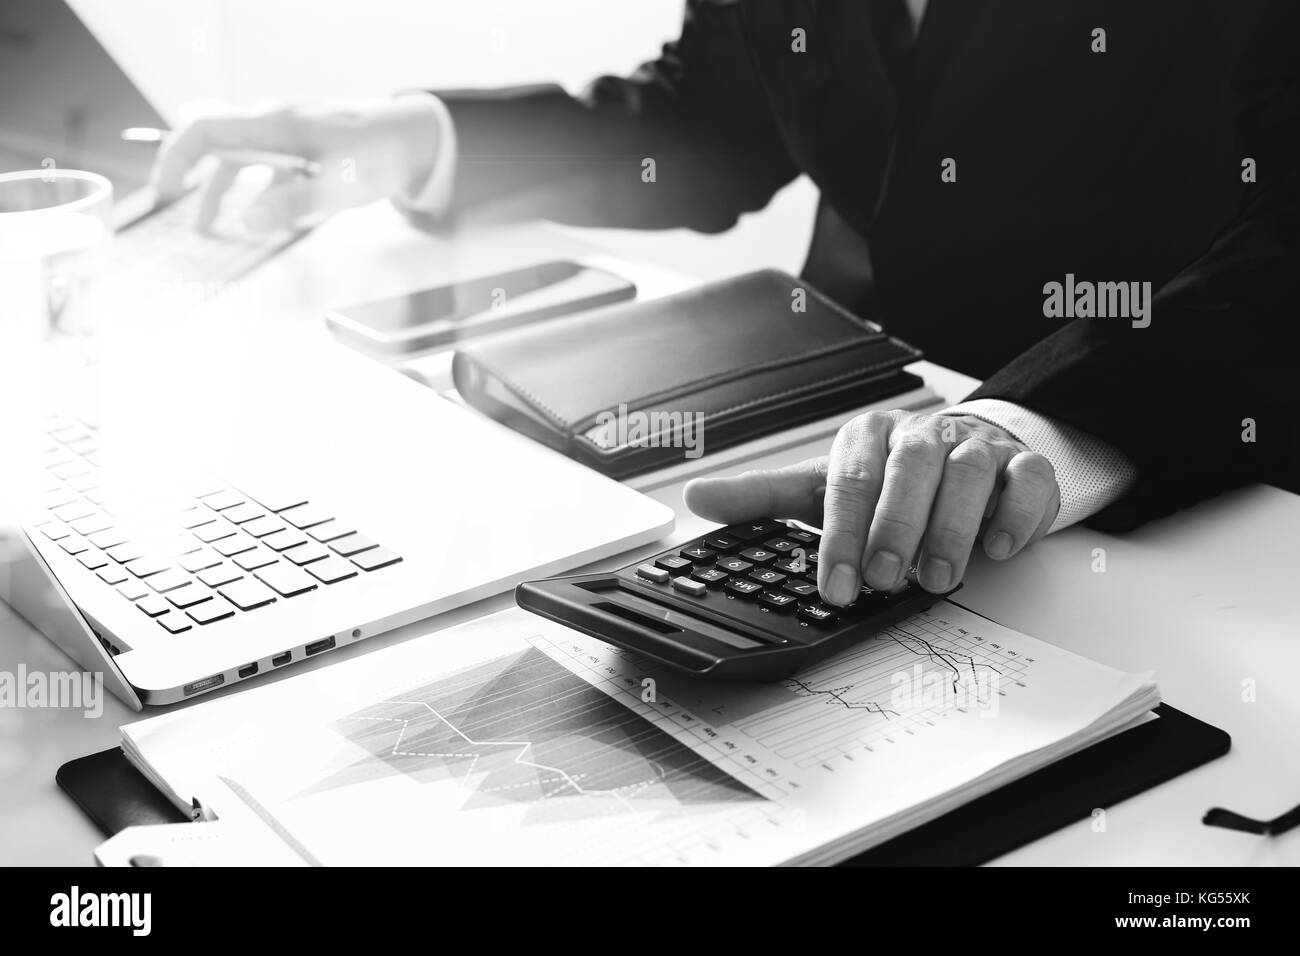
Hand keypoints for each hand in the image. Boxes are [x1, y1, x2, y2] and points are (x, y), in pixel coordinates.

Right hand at [150, 96, 445, 232]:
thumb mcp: (338, 185)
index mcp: (274, 126)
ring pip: (239, 160)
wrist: (414, 138)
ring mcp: (287, 136)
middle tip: (173, 211)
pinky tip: (255, 220)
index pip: (205, 130)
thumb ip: (291, 203)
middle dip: (189, 176)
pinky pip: (265, 168)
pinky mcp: (301, 150)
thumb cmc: (379, 155)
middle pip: (214, 143)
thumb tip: (246, 221)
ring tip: (207, 229)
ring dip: (220, 191)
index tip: (162, 189)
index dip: (175, 156)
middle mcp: (273, 125)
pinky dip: (252, 192)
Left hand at [684, 410, 1060, 605]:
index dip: (840, 534)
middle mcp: (921, 436)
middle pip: (908, 470)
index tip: (835, 585)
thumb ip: (765, 497)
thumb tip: (696, 496)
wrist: (966, 451)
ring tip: (936, 578)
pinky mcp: (1022, 466)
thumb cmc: (890, 478)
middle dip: (895, 527)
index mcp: (869, 437)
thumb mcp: (823, 486)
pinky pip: (1026, 480)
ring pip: (967, 474)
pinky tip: (998, 548)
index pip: (849, 480)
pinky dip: (1014, 512)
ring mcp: (974, 447)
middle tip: (884, 579)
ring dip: (951, 528)